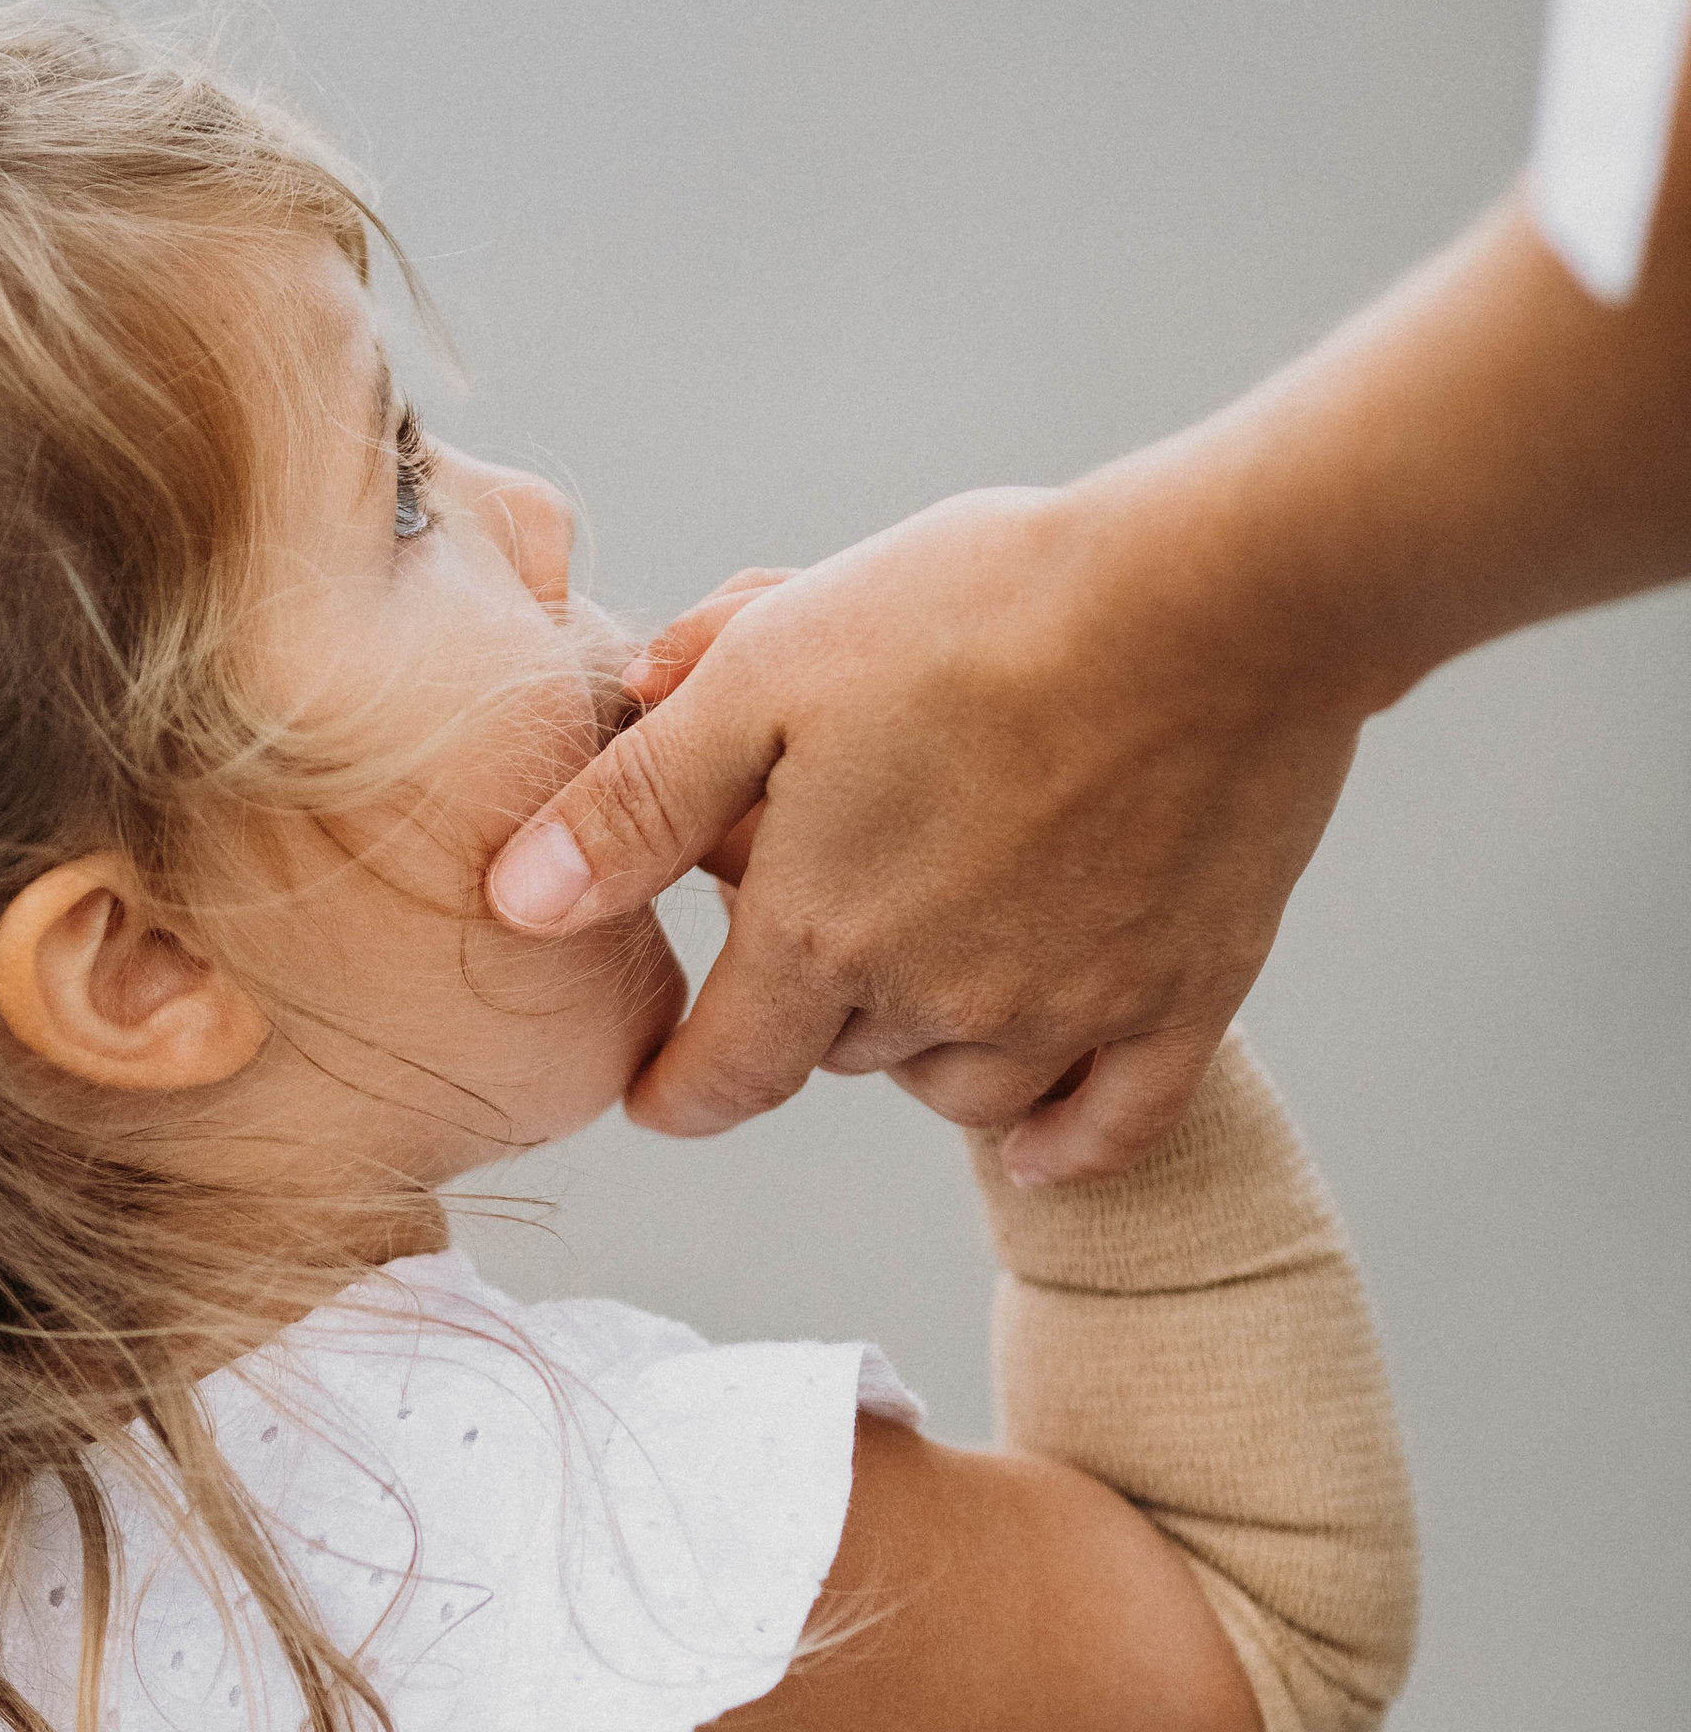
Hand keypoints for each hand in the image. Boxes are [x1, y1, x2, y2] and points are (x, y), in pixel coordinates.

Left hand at [486, 479, 1359, 1179]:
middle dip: (807, 1002)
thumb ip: (635, 803)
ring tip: (924, 961)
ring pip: (960, 1089)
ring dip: (923, 1052)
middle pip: (838, 1056)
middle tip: (823, 890)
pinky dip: (1061, 1138)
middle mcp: (941, 1004)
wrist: (1215, 593)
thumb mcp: (763, 675)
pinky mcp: (1186, 996)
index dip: (674, 1090)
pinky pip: (1108, 1123)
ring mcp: (1069, 1013)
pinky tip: (1033, 1131)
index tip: (656, 1092)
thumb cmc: (975, 609)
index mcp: (822, 937)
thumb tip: (516, 904)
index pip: (719, 1076)